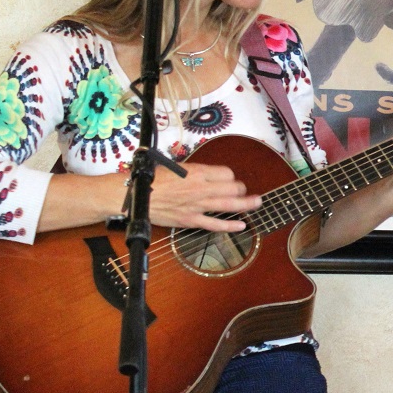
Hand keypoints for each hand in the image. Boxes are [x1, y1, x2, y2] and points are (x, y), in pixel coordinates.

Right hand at [147, 163, 261, 232]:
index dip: (230, 176)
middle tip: (244, 191)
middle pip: (232, 188)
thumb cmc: (152, 180)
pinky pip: (215, 224)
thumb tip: (207, 174)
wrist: (135, 196)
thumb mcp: (176, 166)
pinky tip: (242, 225)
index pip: (227, 173)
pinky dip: (230, 226)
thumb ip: (194, 171)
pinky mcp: (191, 220)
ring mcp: (198, 206)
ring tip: (258, 202)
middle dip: (241, 189)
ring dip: (246, 204)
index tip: (228, 179)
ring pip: (229, 205)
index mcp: (197, 172)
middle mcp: (201, 188)